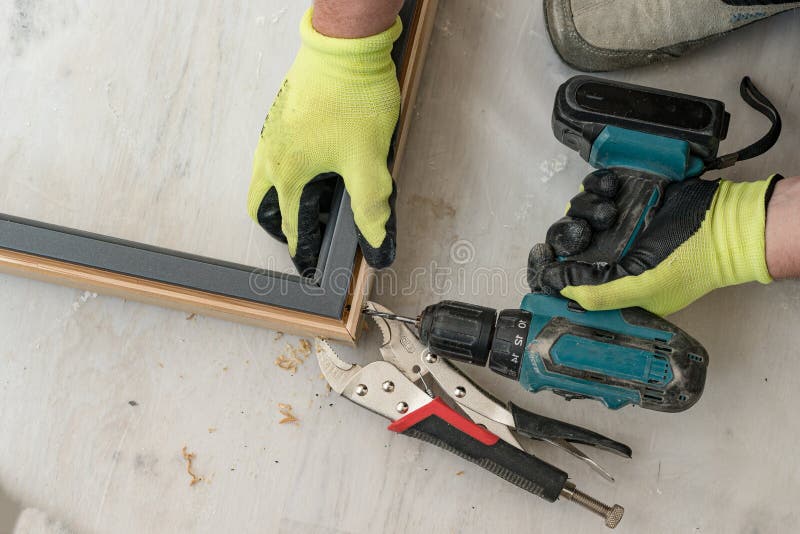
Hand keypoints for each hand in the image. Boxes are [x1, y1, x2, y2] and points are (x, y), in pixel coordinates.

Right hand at [247, 8, 401, 274]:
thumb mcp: (368, 162)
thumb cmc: (353, 99)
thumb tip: (377, 246)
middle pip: (262, 204)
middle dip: (279, 226)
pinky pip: (272, 155)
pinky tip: (313, 166)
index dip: (302, 250)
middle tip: (301, 237)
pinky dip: (284, 172)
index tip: (308, 265)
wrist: (344, 47)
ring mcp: (271, 133)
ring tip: (310, 204)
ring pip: (263, 178)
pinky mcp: (280, 115)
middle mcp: (271, 155)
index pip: (290, 225)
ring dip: (280, 197)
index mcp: (288, 174)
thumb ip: (372, 209)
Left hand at [528, 172, 779, 315]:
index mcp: (609, 280)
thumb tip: (559, 286)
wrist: (725, 223)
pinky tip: (613, 188)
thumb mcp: (643, 288)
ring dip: (586, 206)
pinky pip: (595, 186)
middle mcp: (609, 252)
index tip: (542, 257)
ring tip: (610, 211)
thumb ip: (600, 292)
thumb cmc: (689, 261)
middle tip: (586, 230)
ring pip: (578, 210)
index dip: (550, 266)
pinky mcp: (625, 195)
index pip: (566, 275)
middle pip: (566, 239)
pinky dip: (597, 184)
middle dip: (570, 232)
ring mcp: (617, 223)